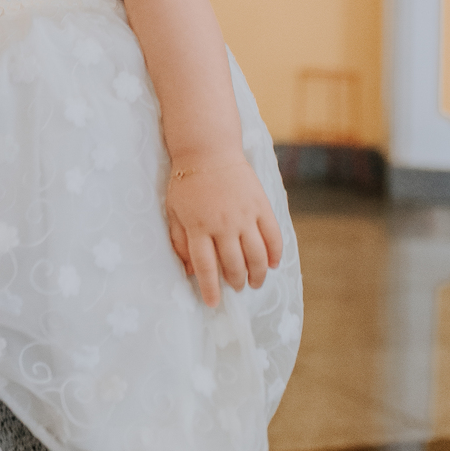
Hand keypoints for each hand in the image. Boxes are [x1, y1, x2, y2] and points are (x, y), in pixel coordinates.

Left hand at [165, 154, 282, 307]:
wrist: (207, 148)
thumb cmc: (186, 181)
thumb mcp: (174, 210)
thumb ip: (179, 241)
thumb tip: (189, 272)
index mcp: (198, 226)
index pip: (206, 267)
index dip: (210, 289)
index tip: (213, 303)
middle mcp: (223, 224)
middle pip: (234, 265)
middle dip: (235, 282)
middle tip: (235, 287)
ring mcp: (244, 215)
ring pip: (257, 256)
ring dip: (257, 275)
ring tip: (254, 282)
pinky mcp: (261, 205)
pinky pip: (273, 236)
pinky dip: (275, 254)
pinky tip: (273, 264)